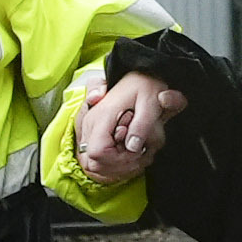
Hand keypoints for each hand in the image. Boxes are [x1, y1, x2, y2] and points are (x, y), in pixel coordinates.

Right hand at [75, 69, 186, 184]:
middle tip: (141, 152)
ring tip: (139, 151)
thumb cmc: (146, 87)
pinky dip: (118, 162)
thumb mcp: (151, 103)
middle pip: (95, 162)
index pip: (98, 153)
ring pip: (95, 164)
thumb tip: (133, 147)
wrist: (139, 77)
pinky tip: (133, 151)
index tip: (136, 151)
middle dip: (121, 164)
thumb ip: (142, 125)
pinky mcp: (95, 134)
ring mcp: (90, 129)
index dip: (118, 159)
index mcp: (102, 116)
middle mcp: (91, 124)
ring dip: (120, 164)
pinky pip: (99, 160)